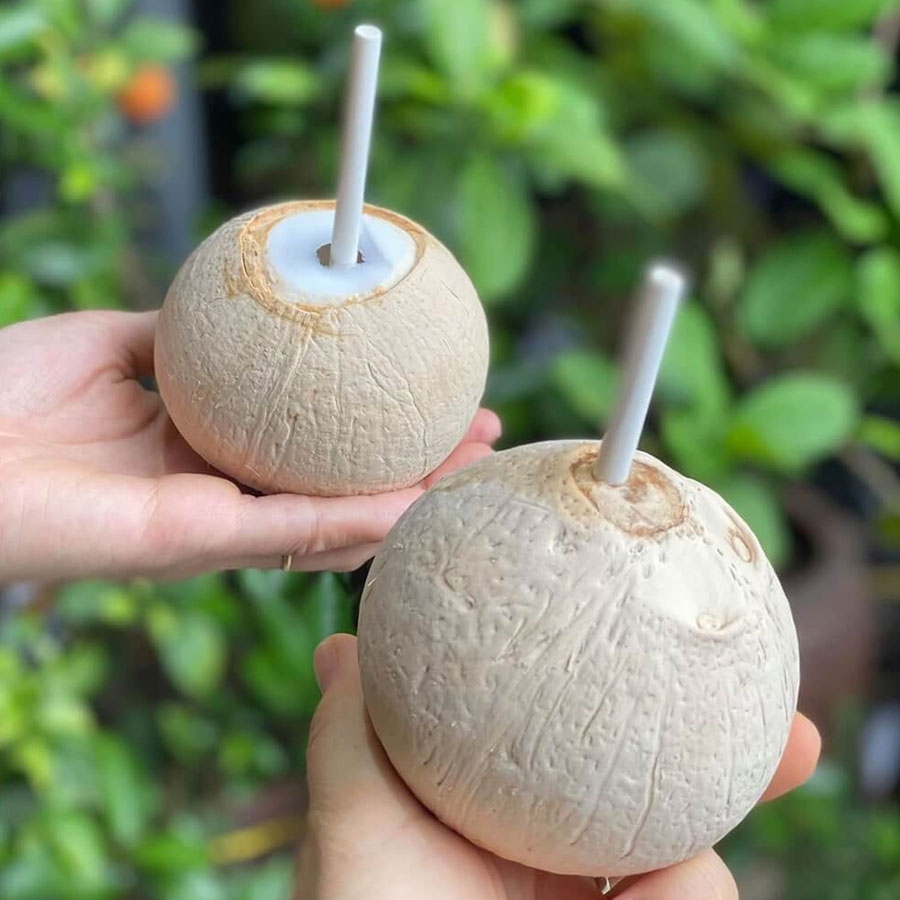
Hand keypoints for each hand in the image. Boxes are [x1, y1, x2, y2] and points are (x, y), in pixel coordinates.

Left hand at [0, 311, 500, 582]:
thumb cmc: (4, 393)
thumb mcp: (115, 342)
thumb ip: (186, 337)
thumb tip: (246, 308)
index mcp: (202, 451)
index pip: (311, 447)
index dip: (375, 428)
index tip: (432, 394)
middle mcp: (220, 495)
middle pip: (340, 488)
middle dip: (416, 467)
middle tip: (482, 435)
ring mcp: (213, 525)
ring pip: (335, 519)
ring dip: (409, 496)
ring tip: (472, 466)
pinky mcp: (194, 541)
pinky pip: (294, 529)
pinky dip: (361, 516)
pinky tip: (417, 499)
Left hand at [296, 634, 820, 899]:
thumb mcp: (350, 828)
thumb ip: (350, 735)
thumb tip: (341, 645)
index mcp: (498, 803)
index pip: (570, 727)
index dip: (618, 684)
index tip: (661, 635)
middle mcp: (554, 848)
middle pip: (654, 782)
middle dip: (724, 758)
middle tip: (792, 735)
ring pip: (689, 861)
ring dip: (701, 871)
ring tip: (680, 880)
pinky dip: (689, 899)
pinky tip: (666, 895)